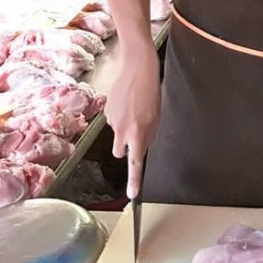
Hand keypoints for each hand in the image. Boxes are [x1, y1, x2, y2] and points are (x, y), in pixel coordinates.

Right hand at [105, 44, 159, 198]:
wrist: (137, 68)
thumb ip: (148, 135)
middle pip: (118, 152)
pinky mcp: (105, 111)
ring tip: (135, 108)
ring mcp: (111, 121)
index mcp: (138, 133)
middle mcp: (122, 130)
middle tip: (136, 132)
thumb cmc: (151, 91)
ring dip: (124, 127)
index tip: (133, 195)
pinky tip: (127, 101)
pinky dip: (119, 115)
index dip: (134, 180)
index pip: (135, 163)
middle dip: (125, 147)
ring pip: (116, 134)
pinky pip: (113, 120)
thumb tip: (141, 147)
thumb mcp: (156, 117)